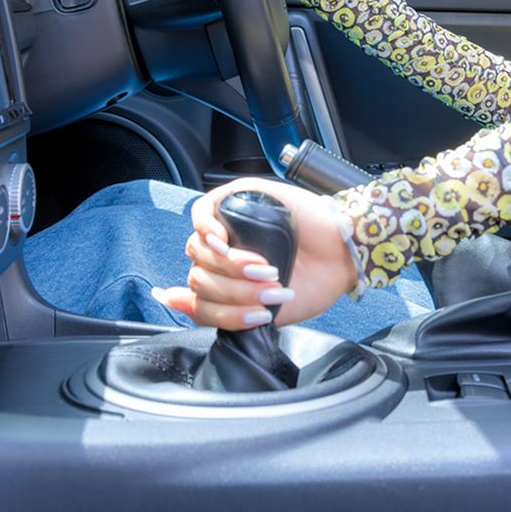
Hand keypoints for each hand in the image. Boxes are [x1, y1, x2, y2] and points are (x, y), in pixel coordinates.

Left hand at [153, 177, 358, 329]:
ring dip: (229, 267)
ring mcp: (230, 223)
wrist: (343, 256)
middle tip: (268, 292)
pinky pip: (202, 211)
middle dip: (232, 292)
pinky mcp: (239, 197)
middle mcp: (226, 250)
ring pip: (198, 249)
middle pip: (199, 274)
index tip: (248, 314)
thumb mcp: (263, 312)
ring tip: (264, 270)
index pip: (198, 295)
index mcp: (228, 278)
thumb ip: (215, 311)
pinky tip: (224, 242)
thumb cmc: (312, 282)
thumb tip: (167, 298)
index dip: (216, 309)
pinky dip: (206, 228)